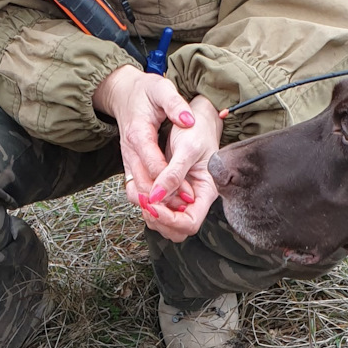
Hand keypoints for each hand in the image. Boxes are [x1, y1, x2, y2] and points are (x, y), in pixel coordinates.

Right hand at [92, 69, 219, 241]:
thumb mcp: (161, 89)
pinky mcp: (129, 165)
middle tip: (187, 211)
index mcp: (138, 135)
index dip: (172, 183)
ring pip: (136, 192)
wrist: (123, 91)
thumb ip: (175, 104)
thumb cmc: (145, 90)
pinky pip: (134, 189)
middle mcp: (129, 151)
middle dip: (164, 201)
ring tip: (178, 213)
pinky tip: (166, 207)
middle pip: (143, 185)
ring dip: (155, 206)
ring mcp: (127, 160)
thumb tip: (188, 120)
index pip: (154, 166)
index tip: (191, 195)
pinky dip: (148, 201)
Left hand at [147, 95, 221, 240]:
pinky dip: (146, 204)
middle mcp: (194, 199)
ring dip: (150, 214)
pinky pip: (156, 208)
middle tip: (146, 202)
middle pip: (177, 230)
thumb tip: (156, 198)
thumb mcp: (187, 148)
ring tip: (142, 195)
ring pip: (164, 223)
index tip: (154, 205)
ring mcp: (182, 197)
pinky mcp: (170, 191)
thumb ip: (173, 174)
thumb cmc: (198, 129)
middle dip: (159, 220)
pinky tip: (141, 190)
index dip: (170, 220)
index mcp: (206, 191)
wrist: (194, 117)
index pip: (190, 223)